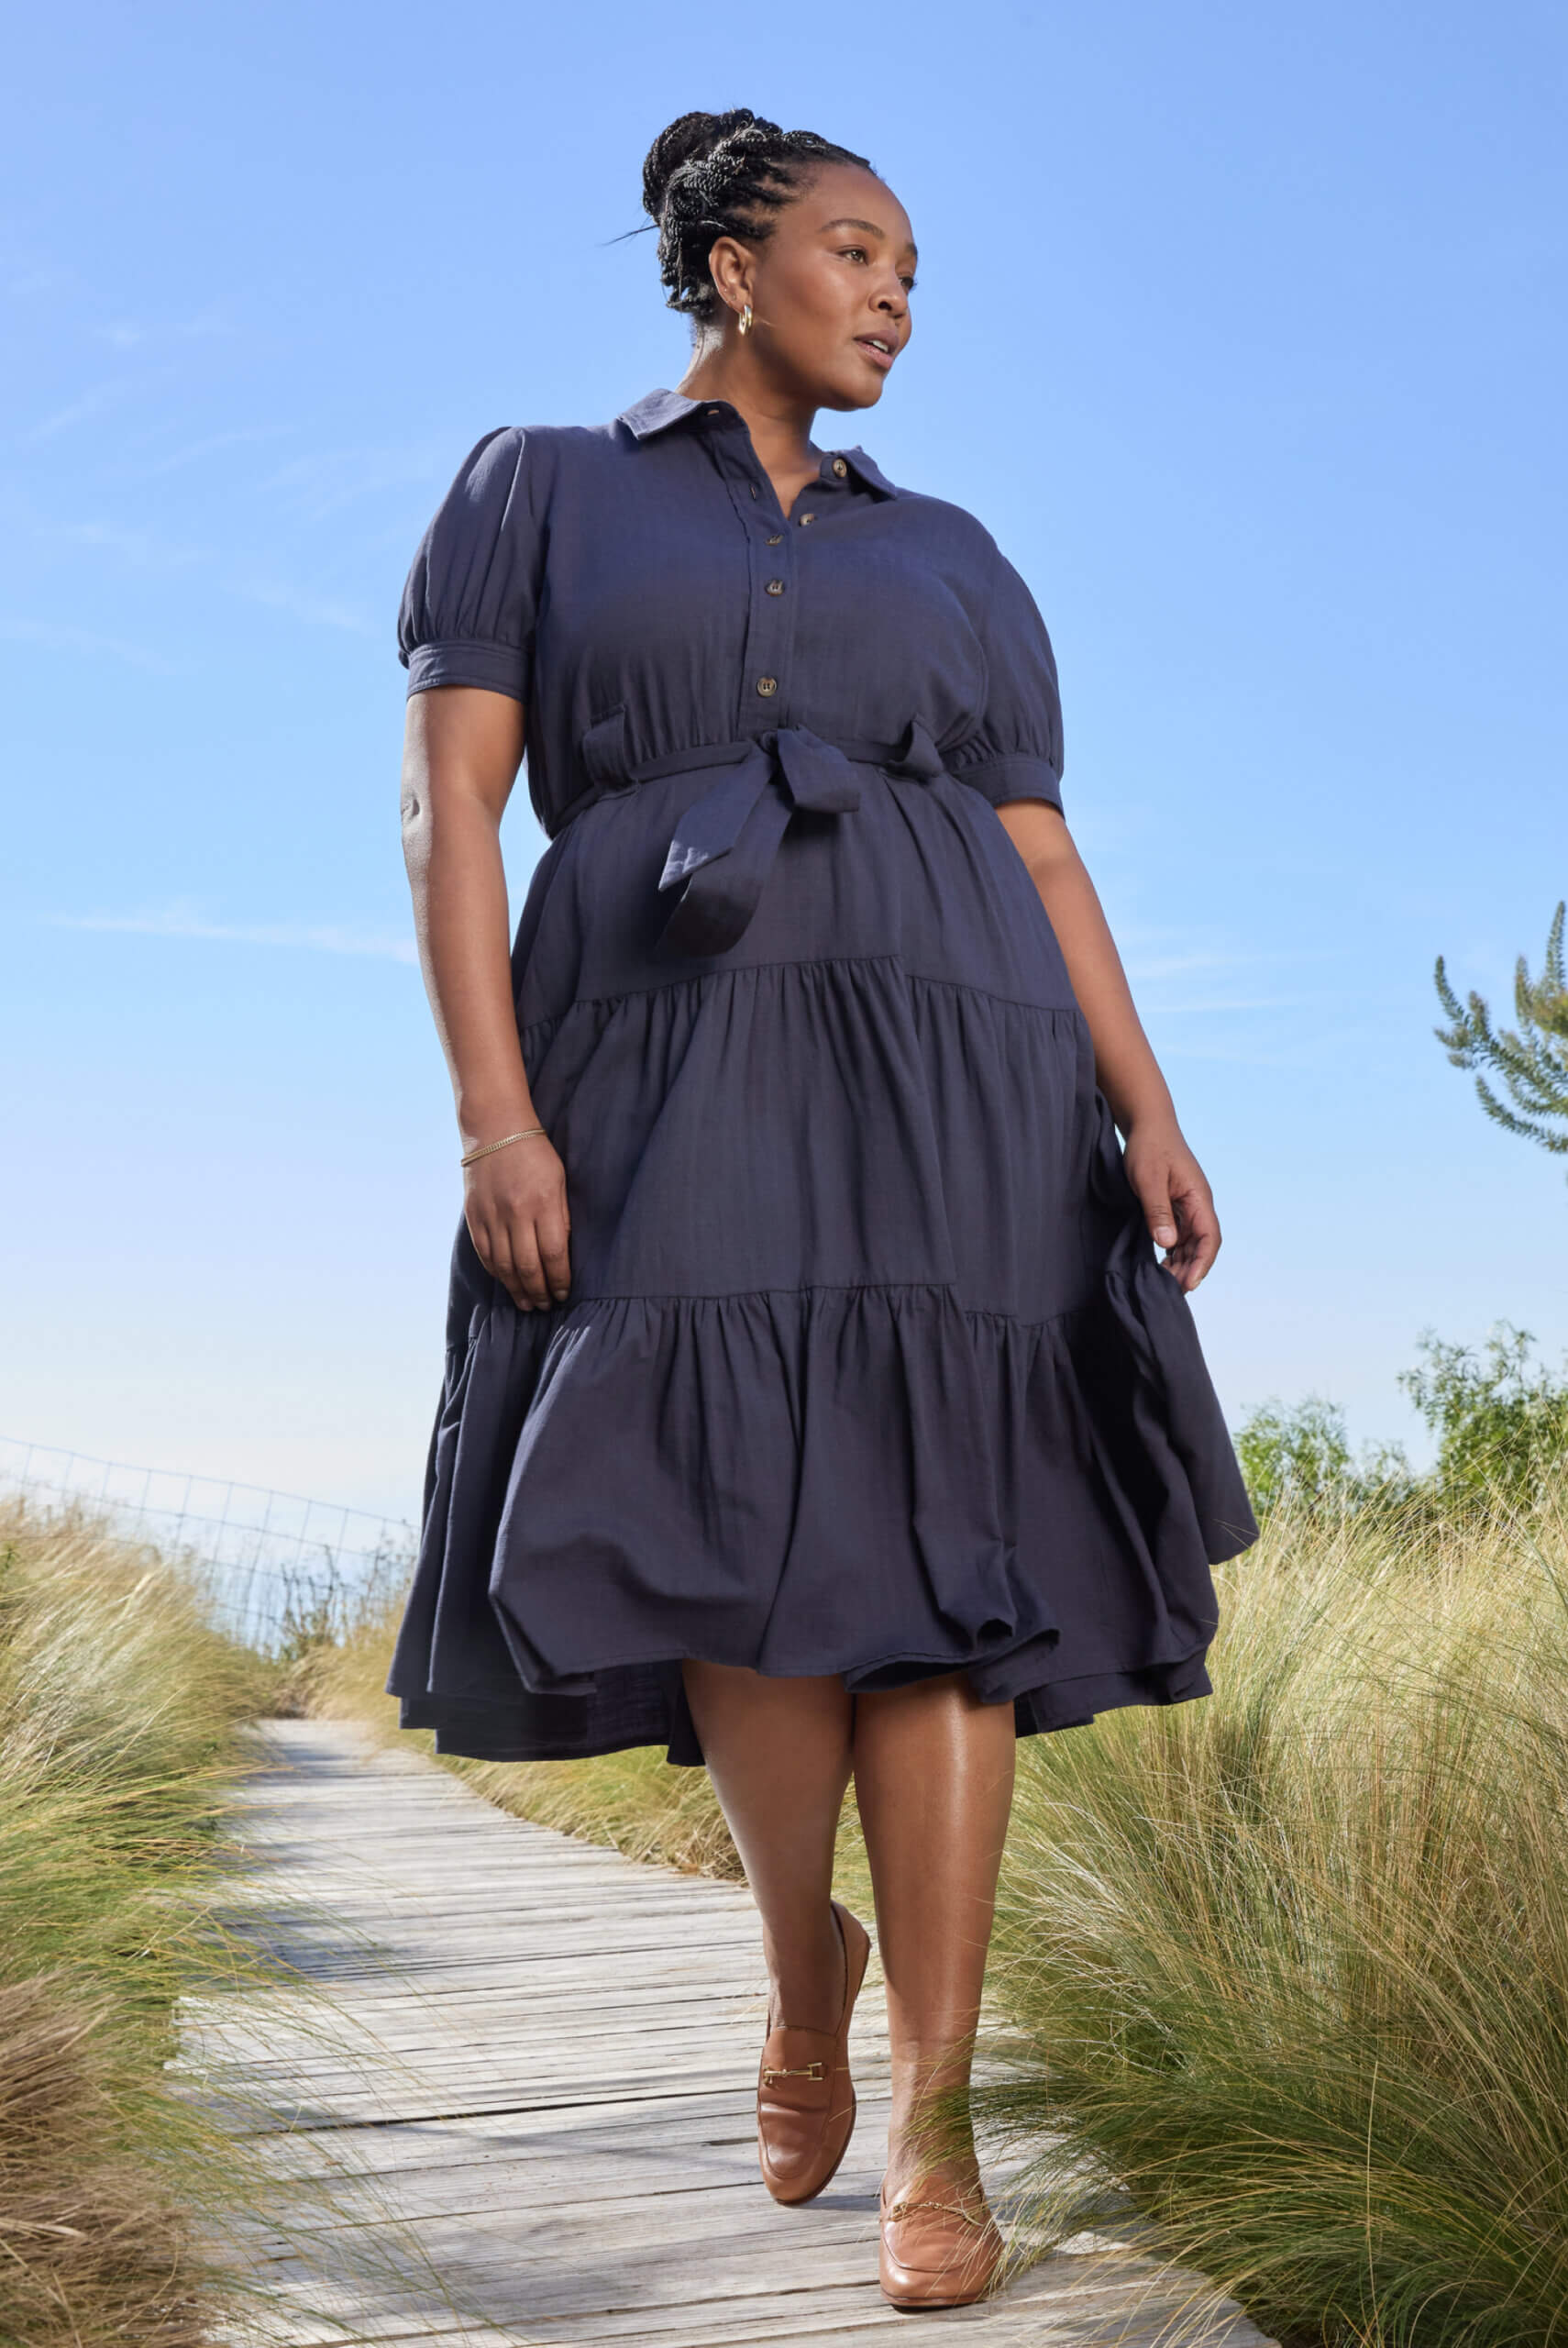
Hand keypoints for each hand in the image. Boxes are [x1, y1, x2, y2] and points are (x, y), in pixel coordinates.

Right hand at [463, 1133, 571, 1310]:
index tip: (564, 1293)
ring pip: (504, 1266)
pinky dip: (497, 1273)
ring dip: (518, 1289)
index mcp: (543, 1203)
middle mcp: (516, 1212)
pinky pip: (485, 1253)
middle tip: (547, 1305)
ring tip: (528, 1303)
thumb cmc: (535, 1154)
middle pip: (529, 1266)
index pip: (554, 1254)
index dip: (559, 1280)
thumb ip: (561, 1217)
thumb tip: (562, 1255)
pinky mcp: (474, 1216)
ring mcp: (491, 1215)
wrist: (495, 1128)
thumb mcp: (560, 1180)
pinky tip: (507, 1282)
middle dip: (540, 1291)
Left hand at [1121, 1119, 1220, 1292]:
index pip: (1209, 1237)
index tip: (1189, 1283)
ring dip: (1182, 1263)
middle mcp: (1198, 1205)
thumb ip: (1158, 1211)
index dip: (1202, 1263)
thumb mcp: (1149, 1179)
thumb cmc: (1149, 1147)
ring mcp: (1187, 1206)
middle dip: (1190, 1269)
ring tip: (1165, 1285)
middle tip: (1172, 1292)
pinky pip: (1180, 1235)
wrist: (1147, 1125)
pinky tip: (1162, 1265)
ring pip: (1191, 1243)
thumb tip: (1168, 1243)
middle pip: (1202, 1245)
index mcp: (1198, 1198)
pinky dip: (1173, 1252)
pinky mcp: (1175, 1206)